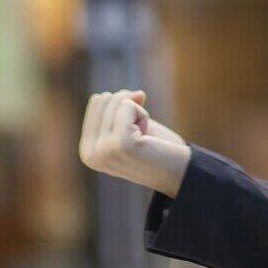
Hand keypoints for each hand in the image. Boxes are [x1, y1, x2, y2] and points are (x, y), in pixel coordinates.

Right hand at [78, 89, 192, 197]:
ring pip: (117, 101)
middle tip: (141, 135)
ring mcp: (102, 151)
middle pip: (103, 99)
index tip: (133, 132)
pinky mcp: (119, 144)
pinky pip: (127, 105)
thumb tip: (138, 94)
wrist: (180, 173)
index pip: (97, 102)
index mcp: (87, 150)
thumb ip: (123, 107)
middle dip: (129, 108)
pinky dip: (143, 115)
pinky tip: (149, 138)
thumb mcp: (132, 124)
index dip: (122, 107)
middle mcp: (89, 154)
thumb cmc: (158, 149)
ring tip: (145, 138)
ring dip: (138, 113)